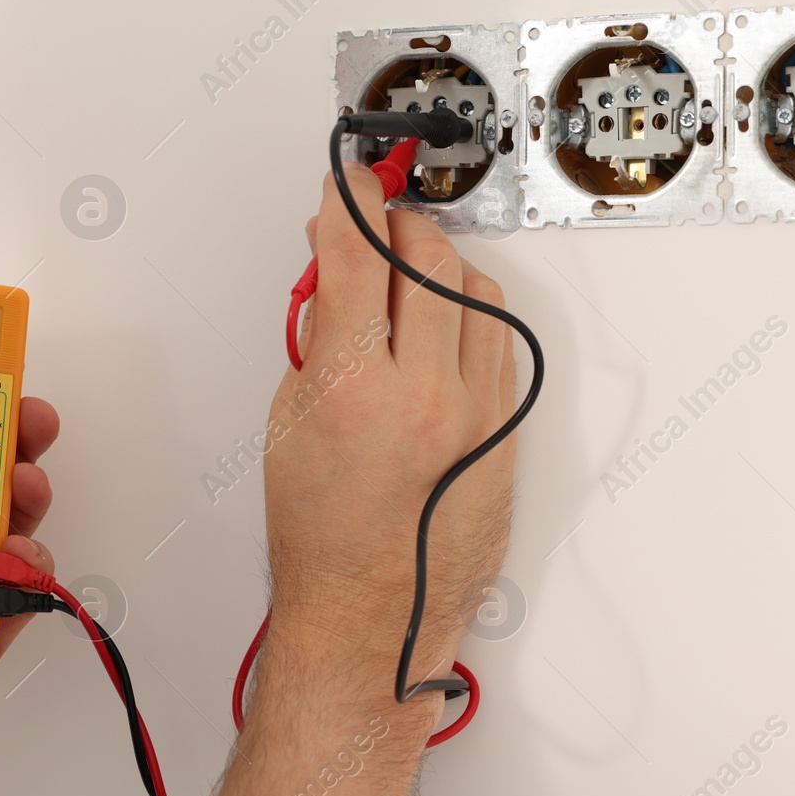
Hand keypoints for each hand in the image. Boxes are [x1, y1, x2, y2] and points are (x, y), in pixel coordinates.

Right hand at [262, 164, 516, 697]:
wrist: (370, 614)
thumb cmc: (319, 535)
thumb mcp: (288, 421)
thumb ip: (317, 339)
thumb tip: (335, 281)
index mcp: (352, 386)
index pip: (352, 255)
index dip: (345, 203)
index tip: (344, 181)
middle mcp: (424, 392)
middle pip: (424, 258)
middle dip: (394, 225)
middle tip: (372, 222)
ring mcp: (475, 411)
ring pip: (475, 291)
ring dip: (437, 266)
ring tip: (406, 276)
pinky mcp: (506, 431)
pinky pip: (500, 342)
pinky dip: (471, 315)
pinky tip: (444, 321)